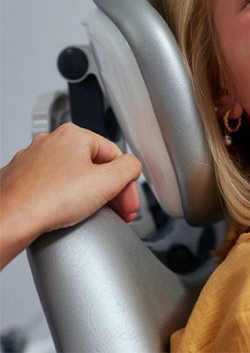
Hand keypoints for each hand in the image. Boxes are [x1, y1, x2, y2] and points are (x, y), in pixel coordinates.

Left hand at [0, 123, 141, 268]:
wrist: (10, 221)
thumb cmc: (49, 200)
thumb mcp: (107, 182)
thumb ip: (130, 168)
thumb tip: (132, 167)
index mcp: (73, 135)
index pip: (115, 155)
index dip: (125, 183)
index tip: (127, 203)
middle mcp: (49, 143)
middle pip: (93, 166)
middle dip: (108, 191)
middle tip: (115, 211)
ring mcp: (31, 161)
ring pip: (71, 177)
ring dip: (85, 196)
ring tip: (88, 214)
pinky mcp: (19, 179)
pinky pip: (49, 187)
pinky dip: (60, 200)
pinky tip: (63, 214)